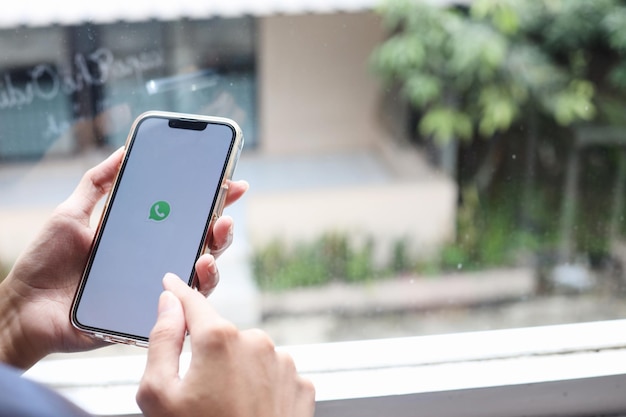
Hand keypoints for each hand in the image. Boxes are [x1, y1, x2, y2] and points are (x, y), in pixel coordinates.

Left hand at [0, 148, 247, 369]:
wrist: (25, 309)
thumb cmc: (46, 264)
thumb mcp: (71, 214)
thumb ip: (97, 183)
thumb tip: (123, 150)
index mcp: (144, 236)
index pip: (186, 216)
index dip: (212, 200)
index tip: (231, 183)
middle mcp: (155, 261)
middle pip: (202, 244)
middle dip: (222, 228)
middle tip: (224, 217)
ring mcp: (154, 288)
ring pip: (200, 275)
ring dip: (214, 260)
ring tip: (209, 249)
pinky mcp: (148, 314)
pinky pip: (181, 306)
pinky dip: (194, 291)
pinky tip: (195, 275)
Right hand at [137, 274, 315, 416]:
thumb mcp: (159, 395)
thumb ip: (161, 340)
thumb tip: (168, 304)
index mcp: (219, 338)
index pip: (192, 302)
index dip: (178, 293)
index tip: (171, 283)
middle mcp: (256, 341)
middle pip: (221, 335)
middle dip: (208, 353)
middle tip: (197, 393)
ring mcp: (283, 362)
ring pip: (249, 355)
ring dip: (236, 372)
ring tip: (227, 409)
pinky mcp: (301, 383)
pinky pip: (273, 374)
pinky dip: (261, 387)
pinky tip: (250, 412)